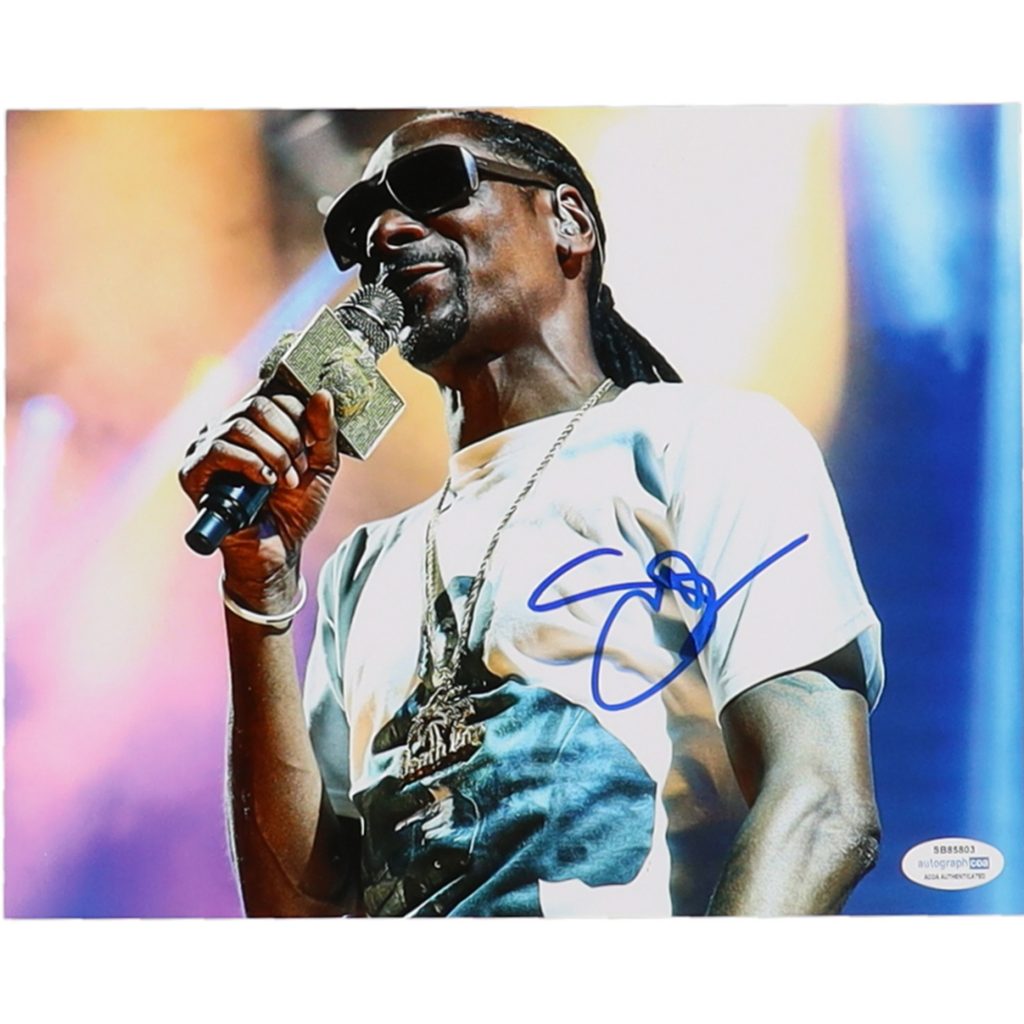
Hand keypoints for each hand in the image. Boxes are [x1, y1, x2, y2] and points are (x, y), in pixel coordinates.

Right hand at [179, 387, 338, 609]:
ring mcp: (206, 447)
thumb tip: (321, 393)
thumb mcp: (321, 465)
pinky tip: (266, 483)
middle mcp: (227, 427)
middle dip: (289, 437)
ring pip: (240, 426)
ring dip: (275, 455)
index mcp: (256, 422)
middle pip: (258, 405)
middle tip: (300, 468)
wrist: (279, 549)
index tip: (314, 442)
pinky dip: (251, 464)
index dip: (299, 412)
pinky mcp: (193, 471)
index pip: (274, 392)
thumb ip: (324, 430)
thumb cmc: (295, 506)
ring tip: (286, 481)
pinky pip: (219, 449)